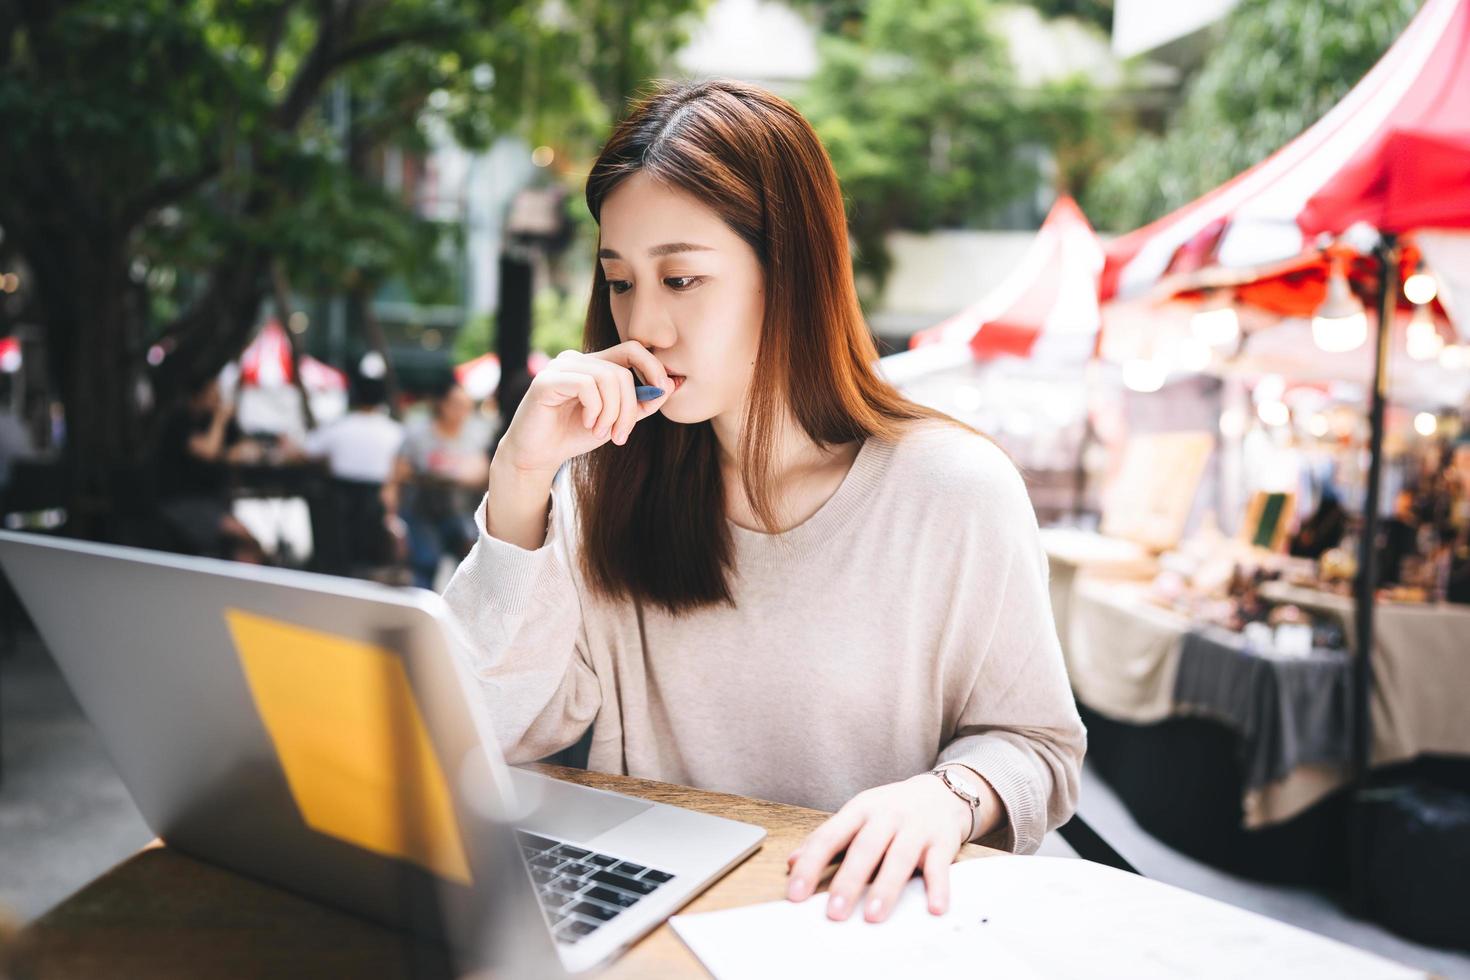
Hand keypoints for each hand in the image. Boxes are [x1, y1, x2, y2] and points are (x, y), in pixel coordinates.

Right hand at [494, 342, 673, 477]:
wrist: (537, 455)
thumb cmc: (574, 435)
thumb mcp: (616, 420)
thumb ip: (641, 404)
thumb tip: (670, 385)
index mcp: (595, 364)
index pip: (632, 349)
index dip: (653, 367)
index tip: (662, 391)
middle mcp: (577, 360)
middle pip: (622, 371)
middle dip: (630, 407)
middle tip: (621, 435)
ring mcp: (560, 367)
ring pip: (607, 378)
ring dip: (612, 413)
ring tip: (602, 433)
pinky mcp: (546, 380)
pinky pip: (586, 385)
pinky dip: (595, 409)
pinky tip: (588, 424)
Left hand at [785, 774, 990, 922]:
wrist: (941, 792)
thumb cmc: (892, 810)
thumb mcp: (856, 816)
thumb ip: (826, 839)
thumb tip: (792, 863)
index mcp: (859, 810)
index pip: (829, 837)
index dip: (811, 865)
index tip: (796, 893)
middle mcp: (887, 816)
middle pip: (864, 848)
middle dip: (848, 881)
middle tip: (835, 911)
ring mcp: (916, 828)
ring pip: (899, 858)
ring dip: (886, 888)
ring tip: (873, 916)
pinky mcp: (942, 841)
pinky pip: (939, 866)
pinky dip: (938, 887)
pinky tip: (934, 907)